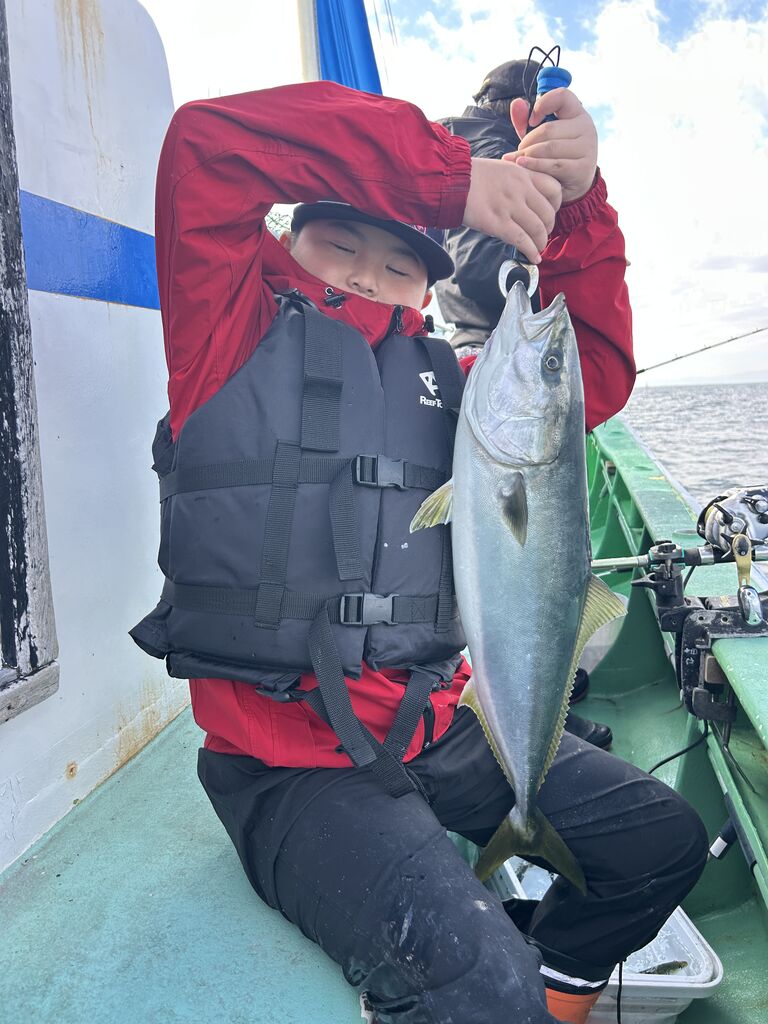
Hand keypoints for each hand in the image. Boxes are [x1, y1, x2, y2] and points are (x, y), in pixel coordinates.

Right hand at [463, 157, 561, 263]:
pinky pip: (522, 240)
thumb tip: (526, 196)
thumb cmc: (470, 175)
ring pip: (538, 229)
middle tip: (542, 235)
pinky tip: (533, 258)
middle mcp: (520, 189)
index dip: (557, 205)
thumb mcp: (501, 168)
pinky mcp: (497, 223)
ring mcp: (509, 207)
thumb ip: (517, 180)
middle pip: (548, 213)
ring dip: (541, 243)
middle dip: (549, 228)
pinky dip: (531, 252)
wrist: (450, 180)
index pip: (554, 189)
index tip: (550, 213)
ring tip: (537, 248)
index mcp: (523, 174)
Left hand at [505, 89, 597, 203]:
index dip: (543, 104)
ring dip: (528, 155)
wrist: (571, 187)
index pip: (562, 96)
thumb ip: (526, 121)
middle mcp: (586, 127)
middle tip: (518, 151)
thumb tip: (516, 103)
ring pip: (549, 148)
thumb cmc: (553, 156)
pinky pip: (553, 165)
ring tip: (516, 160)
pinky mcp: (583, 168)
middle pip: (549, 129)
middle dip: (528, 141)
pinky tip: (521, 166)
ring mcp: (587, 148)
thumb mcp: (540, 137)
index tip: (531, 121)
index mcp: (577, 113)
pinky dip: (534, 166)